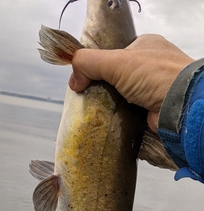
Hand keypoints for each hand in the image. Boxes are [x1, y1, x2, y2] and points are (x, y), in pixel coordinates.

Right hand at [69, 34, 193, 132]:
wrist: (180, 107)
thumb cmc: (155, 76)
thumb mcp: (116, 62)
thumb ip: (89, 63)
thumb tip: (73, 79)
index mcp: (146, 46)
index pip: (116, 53)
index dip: (100, 64)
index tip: (86, 77)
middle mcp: (153, 66)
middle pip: (118, 76)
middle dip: (104, 87)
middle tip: (90, 96)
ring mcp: (154, 88)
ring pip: (124, 96)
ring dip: (111, 104)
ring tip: (98, 111)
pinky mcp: (153, 109)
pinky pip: (130, 113)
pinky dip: (121, 117)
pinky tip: (112, 121)